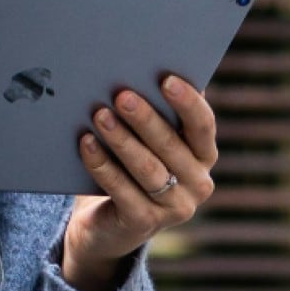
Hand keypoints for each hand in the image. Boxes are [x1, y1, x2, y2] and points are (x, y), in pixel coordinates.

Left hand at [61, 76, 216, 290]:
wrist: (106, 222)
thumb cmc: (128, 164)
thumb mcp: (145, 139)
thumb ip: (152, 110)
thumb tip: (138, 68)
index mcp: (203, 154)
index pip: (203, 125)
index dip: (187, 102)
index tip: (166, 79)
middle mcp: (197, 182)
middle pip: (170, 145)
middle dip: (145, 118)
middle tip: (121, 95)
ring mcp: (175, 207)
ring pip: (147, 168)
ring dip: (121, 140)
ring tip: (99, 115)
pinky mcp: (144, 222)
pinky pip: (122, 190)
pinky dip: (102, 165)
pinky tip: (86, 143)